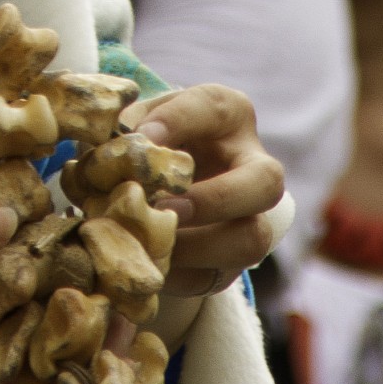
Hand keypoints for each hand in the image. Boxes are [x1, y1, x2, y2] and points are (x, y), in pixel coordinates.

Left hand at [134, 84, 284, 315]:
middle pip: (267, 183)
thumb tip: (115, 150)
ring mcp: (250, 216)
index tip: (142, 138)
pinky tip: (148, 264)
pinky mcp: (233, 260)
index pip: (215, 107)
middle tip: (167, 207)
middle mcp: (252, 163)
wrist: (159, 181)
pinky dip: (180, 275)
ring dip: (198, 247)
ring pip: (252, 239)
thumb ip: (125, 129)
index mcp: (227, 113)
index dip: (178, 121)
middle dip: (216, 199)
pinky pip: (218, 275)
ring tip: (152, 242)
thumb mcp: (137, 120)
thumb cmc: (147, 139)